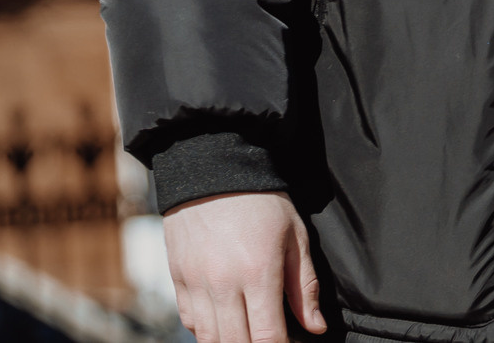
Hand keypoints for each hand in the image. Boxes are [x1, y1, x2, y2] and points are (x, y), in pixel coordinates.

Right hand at [161, 190, 325, 342]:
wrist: (212, 168)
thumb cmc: (262, 201)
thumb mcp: (295, 236)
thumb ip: (303, 286)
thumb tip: (315, 327)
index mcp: (258, 273)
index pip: (268, 337)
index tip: (290, 342)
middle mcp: (223, 284)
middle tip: (270, 335)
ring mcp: (196, 284)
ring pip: (210, 340)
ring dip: (230, 342)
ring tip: (248, 331)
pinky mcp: (178, 280)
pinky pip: (190, 323)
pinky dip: (207, 330)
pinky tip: (225, 319)